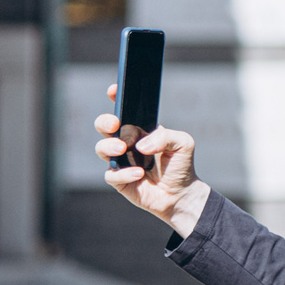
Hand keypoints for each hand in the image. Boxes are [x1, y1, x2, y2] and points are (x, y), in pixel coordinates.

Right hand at [95, 83, 209, 236]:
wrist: (181, 194)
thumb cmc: (181, 165)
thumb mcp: (183, 143)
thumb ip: (165, 137)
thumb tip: (140, 145)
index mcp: (139, 129)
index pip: (123, 109)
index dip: (116, 97)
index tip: (114, 90)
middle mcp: (126, 143)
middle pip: (103, 126)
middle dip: (104, 122)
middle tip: (115, 124)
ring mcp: (121, 161)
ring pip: (101, 149)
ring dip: (109, 147)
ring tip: (122, 149)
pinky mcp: (119, 180)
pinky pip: (111, 174)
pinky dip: (124, 173)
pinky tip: (139, 174)